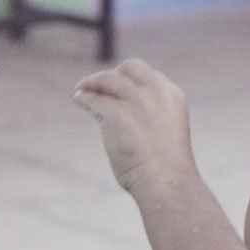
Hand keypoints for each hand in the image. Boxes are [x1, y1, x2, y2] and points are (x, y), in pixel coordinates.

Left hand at [73, 58, 195, 196]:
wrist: (167, 182)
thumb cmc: (167, 169)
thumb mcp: (167, 131)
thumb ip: (152, 116)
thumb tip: (125, 117)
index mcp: (171, 95)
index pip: (146, 73)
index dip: (129, 77)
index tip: (118, 85)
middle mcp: (155, 93)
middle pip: (127, 68)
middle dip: (111, 74)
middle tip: (98, 85)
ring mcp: (136, 102)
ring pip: (107, 79)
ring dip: (91, 82)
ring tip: (81, 89)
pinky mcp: (116, 114)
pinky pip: (94, 99)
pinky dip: (84, 98)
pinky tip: (79, 100)